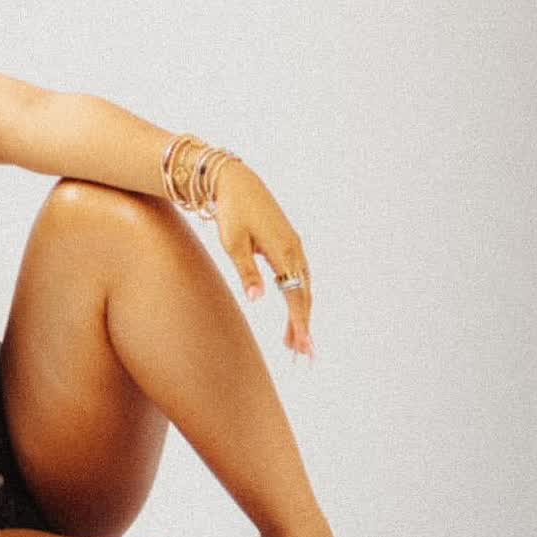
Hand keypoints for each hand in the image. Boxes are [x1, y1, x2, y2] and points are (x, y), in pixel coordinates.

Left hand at [213, 165, 313, 356]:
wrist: (235, 181)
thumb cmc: (231, 211)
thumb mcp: (233, 243)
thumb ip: (247, 272)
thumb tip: (258, 299)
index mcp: (282, 251)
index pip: (295, 295)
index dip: (300, 323)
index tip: (305, 347)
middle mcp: (293, 249)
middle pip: (303, 295)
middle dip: (303, 326)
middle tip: (302, 355)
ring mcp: (293, 245)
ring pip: (302, 287)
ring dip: (300, 314)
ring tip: (293, 341)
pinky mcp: (287, 242)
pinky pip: (297, 276)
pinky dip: (297, 296)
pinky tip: (292, 310)